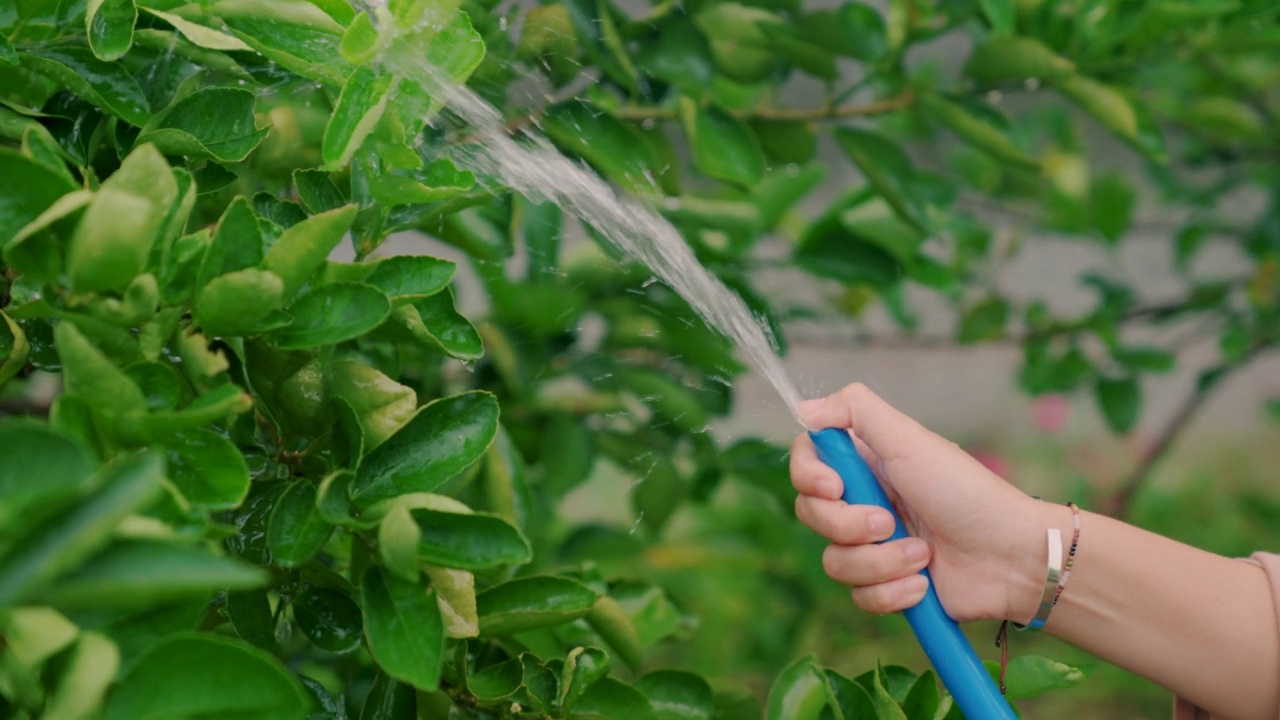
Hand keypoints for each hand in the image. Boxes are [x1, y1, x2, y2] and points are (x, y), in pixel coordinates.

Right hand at [791, 384, 1067, 622]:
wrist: (1010, 557)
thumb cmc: (965, 491)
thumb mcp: (910, 438)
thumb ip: (854, 410)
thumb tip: (802, 409)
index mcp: (865, 463)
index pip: (805, 463)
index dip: (808, 477)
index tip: (835, 487)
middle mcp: (862, 502)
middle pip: (811, 515)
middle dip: (849, 526)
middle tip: (891, 522)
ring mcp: (873, 547)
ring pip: (834, 562)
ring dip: (880, 562)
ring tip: (922, 556)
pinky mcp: (887, 586)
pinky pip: (860, 597)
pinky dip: (893, 592)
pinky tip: (924, 583)